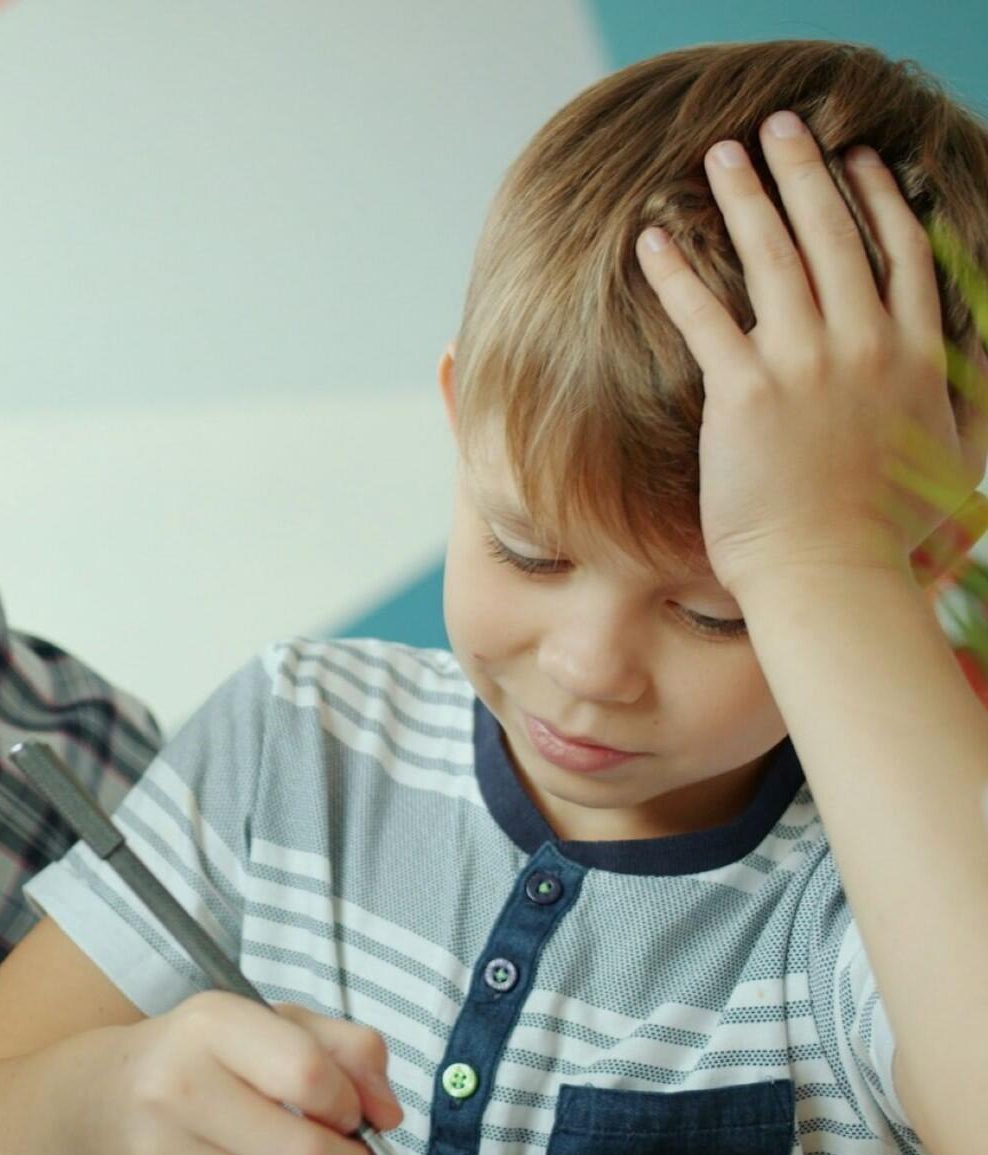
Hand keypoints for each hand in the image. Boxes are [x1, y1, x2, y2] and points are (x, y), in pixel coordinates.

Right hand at [71, 992, 402, 1154]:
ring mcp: (162, 1152)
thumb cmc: (195, 1056)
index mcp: (211, 1025)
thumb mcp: (266, 1024)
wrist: (90, 1103)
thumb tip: (390, 1112)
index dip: (350, 1101)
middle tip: (338, 1146)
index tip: (344, 1106)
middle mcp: (177, 1085)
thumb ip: (345, 1048)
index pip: (311, 1075)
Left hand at [637, 110, 987, 598]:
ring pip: (772, 258)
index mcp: (917, 357)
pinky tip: (651, 237)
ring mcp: (805, 365)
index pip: (901, 256)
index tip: (860, 162)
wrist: (833, 575)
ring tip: (718, 155)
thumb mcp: (953, 459)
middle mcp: (865, 346)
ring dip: (743, 197)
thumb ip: (959, 405)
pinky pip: (703, 315)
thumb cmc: (887, 537)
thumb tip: (969, 379)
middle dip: (805, 173)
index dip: (877, 201)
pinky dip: (675, 272)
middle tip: (780, 127)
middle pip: (834, 236)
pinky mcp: (743, 392)